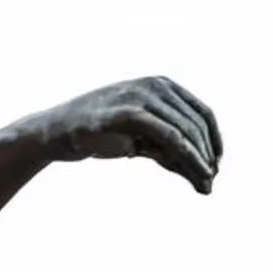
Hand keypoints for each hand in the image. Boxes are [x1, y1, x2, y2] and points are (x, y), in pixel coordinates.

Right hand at [31, 76, 222, 193]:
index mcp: (161, 85)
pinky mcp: (128, 112)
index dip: (215, 141)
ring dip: (200, 162)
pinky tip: (195, 176)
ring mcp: (141, 96)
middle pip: (197, 124)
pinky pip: (169, 136)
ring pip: (186, 131)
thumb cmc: (98, 135)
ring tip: (205, 186)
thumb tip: (203, 177)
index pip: (202, 113)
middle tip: (210, 183)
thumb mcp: (140, 140)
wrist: (57, 133)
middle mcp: (155, 85)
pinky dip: (187, 157)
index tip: (215, 166)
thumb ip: (168, 151)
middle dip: (208, 156)